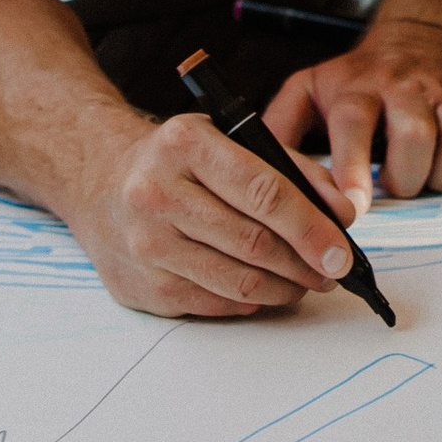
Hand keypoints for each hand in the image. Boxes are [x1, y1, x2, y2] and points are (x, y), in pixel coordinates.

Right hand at [62, 110, 358, 318]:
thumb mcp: (228, 138)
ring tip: (306, 282)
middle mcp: (157, 192)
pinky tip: (265, 289)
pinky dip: (249, 300)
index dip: (310, 227)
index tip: (342, 252)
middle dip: (305, 264)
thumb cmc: (179, 160)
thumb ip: (291, 168)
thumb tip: (343, 213)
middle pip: (253, 242)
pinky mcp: (141, 285)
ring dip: (284, 288)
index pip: (263, 190)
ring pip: (236, 280)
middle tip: (332, 271)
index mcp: (186, 144)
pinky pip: (212, 303)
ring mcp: (144, 243)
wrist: (99, 181)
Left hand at [266, 15, 441, 203]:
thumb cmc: (362, 77)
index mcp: (361, 84)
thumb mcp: (312, 88)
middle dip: (406, 178)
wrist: (428, 33)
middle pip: (415, 137)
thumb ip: (281, 129)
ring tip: (427, 175)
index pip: (355, 123)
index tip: (354, 208)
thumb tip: (251, 171)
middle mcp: (409, 85)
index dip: (354, 168)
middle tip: (397, 185)